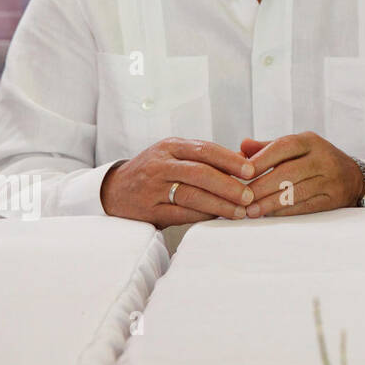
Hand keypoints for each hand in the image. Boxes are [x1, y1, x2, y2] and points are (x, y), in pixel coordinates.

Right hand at [99, 137, 256, 228]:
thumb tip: (246, 159)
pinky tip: (217, 217)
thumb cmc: (155, 171)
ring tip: (240, 210)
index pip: (205, 150)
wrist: (113, 191)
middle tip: (249, 195)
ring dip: (219, 204)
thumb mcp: (175, 155)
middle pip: (200, 173)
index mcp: (170, 147)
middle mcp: (160, 165)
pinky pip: (180, 214)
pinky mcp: (148, 210)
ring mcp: (152, 188)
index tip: (251, 170)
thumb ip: (206, 157)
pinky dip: (202, 216)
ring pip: (191, 195)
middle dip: (229, 185)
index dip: (231, 160)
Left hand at [238, 132, 364, 216]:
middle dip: (262, 186)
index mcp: (310, 141)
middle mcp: (322, 157)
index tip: (242, 173)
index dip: (261, 160)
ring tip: (251, 210)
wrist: (353, 177)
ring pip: (296, 192)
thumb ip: (269, 147)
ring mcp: (330, 178)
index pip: (284, 147)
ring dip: (270, 203)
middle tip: (241, 198)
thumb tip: (242, 147)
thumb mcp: (298, 147)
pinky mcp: (333, 198)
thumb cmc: (316, 160)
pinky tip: (269, 214)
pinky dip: (285, 211)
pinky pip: (305, 206)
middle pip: (288, 172)